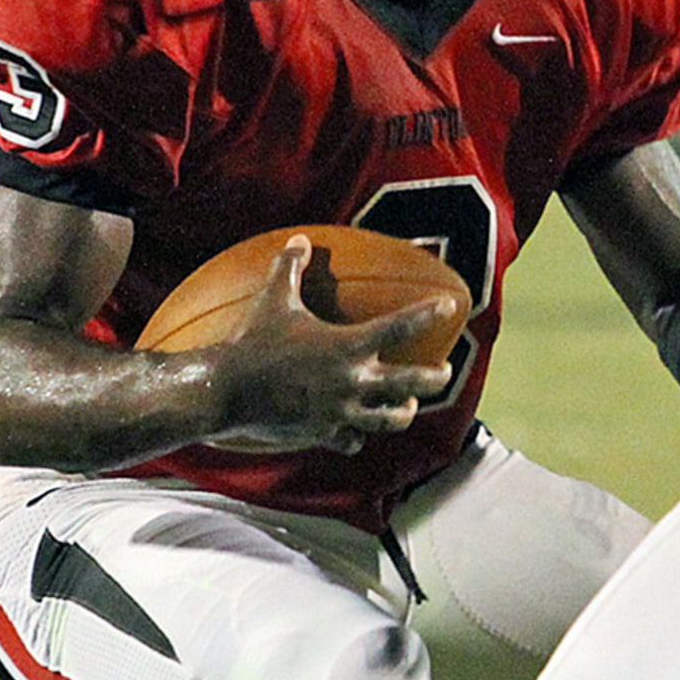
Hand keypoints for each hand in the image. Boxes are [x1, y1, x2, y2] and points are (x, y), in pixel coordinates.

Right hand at [214, 234, 454, 453]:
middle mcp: (353, 381)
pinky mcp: (324, 434)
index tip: (451, 307)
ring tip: (407, 406)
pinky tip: (355, 431)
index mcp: (348, 345)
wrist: (228, 392)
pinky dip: (356, 435)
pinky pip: (352, 440)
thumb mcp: (273, 298)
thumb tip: (299, 239)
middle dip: (435, 378)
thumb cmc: (252, 341)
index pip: (401, 326)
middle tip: (445, 371)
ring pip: (389, 420)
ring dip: (402, 412)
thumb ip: (290, 266)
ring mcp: (341, 412)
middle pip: (411, 383)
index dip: (429, 314)